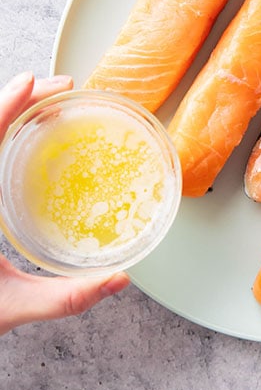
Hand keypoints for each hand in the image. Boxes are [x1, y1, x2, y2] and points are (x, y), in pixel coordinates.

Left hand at [0, 72, 130, 335]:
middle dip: (18, 100)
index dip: (7, 105)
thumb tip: (120, 279)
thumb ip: (66, 298)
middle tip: (60, 88)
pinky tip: (23, 137)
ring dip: (9, 115)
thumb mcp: (14, 308)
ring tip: (47, 105)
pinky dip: (1, 136)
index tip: (35, 81)